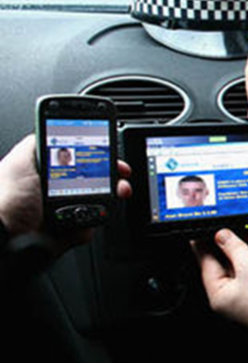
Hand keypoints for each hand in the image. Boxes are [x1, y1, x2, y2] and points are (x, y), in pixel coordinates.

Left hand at [0, 134, 131, 244]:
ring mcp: (66, 211)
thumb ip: (35, 144)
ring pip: (99, 202)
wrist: (7, 236)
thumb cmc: (6, 199)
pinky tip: (86, 217)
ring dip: (110, 198)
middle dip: (112, 175)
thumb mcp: (19, 162)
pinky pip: (92, 224)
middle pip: (95, 179)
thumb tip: (49, 126)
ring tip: (114, 195)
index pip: (79, 159)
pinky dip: (92, 221)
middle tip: (120, 174)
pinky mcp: (71, 230)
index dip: (96, 154)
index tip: (110, 152)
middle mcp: (58, 191)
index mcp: (47, 174)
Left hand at [193, 229, 247, 331]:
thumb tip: (222, 236)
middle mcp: (234, 295)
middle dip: (232, 243)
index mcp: (219, 293)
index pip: (208, 264)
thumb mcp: (247, 266)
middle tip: (230, 227)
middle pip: (228, 263)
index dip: (204, 246)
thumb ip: (234, 248)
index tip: (201, 233)